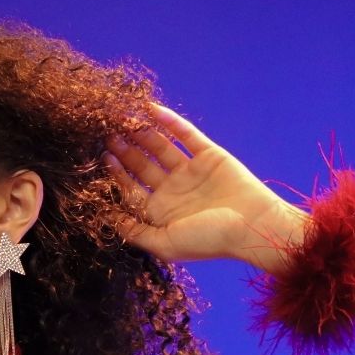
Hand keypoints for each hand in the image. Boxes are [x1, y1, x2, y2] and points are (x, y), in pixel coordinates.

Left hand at [103, 104, 306, 265]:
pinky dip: (169, 122)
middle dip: (124, 151)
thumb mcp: (164, 244)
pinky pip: (185, 135)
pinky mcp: (208, 155)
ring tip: (122, 119)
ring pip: (160, 147)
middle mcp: (172, 191)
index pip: (131, 190)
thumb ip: (134, 232)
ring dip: (141, 134)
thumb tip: (106, 218)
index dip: (115, 174)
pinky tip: (150, 109)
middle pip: (141, 166)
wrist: (254, 226)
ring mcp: (190, 171)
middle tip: (106, 133)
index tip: (101, 158)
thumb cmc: (209, 240)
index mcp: (160, 213)